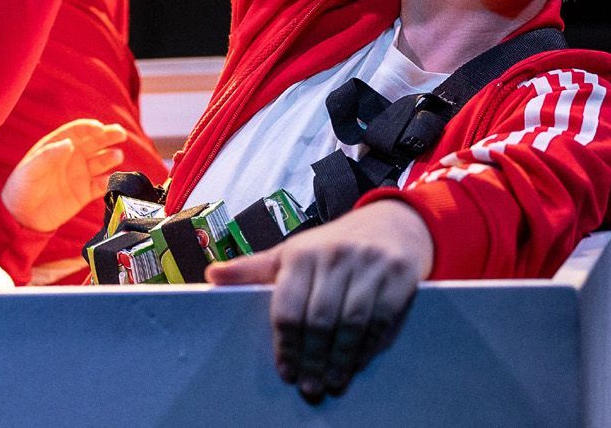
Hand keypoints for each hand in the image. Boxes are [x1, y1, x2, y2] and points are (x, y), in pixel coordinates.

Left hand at [1, 119, 128, 233]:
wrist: (22, 218)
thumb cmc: (22, 188)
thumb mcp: (30, 170)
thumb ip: (49, 156)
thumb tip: (69, 143)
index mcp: (57, 146)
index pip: (77, 131)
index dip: (89, 128)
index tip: (99, 128)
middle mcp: (72, 157)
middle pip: (94, 142)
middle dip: (108, 136)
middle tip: (120, 133)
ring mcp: (80, 175)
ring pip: (101, 161)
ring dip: (111, 157)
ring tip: (117, 156)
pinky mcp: (84, 193)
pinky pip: (101, 185)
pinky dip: (110, 182)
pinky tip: (113, 180)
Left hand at [205, 199, 432, 402]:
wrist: (391, 223)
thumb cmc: (332, 246)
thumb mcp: (292, 252)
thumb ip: (253, 269)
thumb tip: (211, 276)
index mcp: (301, 251)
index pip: (288, 307)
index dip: (286, 345)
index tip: (286, 371)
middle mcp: (335, 254)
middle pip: (319, 319)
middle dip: (312, 359)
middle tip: (309, 386)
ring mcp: (369, 263)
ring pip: (351, 323)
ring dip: (340, 359)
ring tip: (332, 382)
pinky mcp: (399, 274)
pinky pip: (381, 320)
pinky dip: (367, 347)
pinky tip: (356, 363)